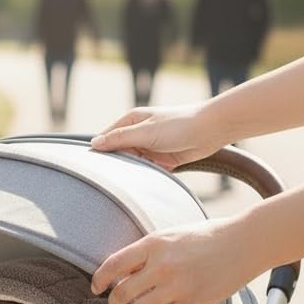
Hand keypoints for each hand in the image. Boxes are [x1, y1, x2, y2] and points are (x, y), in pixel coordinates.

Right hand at [90, 102, 220, 168]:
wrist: (210, 131)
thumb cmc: (179, 125)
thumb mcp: (145, 131)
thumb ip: (120, 138)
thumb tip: (94, 144)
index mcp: (131, 121)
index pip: (106, 137)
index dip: (99, 151)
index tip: (93, 167)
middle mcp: (138, 134)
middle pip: (118, 153)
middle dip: (116, 165)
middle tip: (109, 179)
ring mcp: (149, 147)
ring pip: (132, 164)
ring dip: (132, 172)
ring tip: (128, 181)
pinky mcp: (160, 160)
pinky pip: (146, 171)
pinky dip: (145, 176)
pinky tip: (143, 182)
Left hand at [91, 216, 244, 303]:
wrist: (244, 242)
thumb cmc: (206, 237)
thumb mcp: (171, 235)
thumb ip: (147, 253)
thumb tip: (120, 274)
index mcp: (154, 244)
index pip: (113, 265)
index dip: (99, 280)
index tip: (97, 288)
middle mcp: (162, 265)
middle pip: (120, 293)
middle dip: (114, 302)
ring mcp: (177, 286)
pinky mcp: (192, 303)